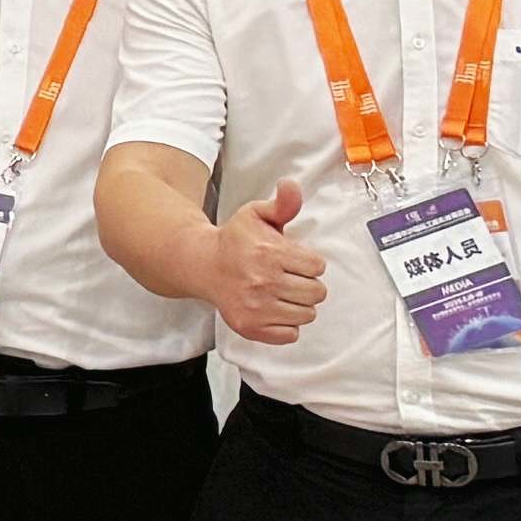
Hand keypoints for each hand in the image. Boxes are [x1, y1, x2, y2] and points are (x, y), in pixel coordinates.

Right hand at [202, 179, 327, 345]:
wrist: (203, 265)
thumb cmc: (235, 240)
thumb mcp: (256, 214)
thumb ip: (283, 203)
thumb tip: (292, 185)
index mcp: (269, 253)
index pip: (317, 267)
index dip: (308, 262)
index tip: (293, 260)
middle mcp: (263, 282)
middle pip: (316, 292)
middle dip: (306, 284)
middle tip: (289, 277)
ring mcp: (257, 308)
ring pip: (307, 314)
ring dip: (299, 304)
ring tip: (281, 292)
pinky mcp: (251, 327)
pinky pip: (290, 334)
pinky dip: (286, 325)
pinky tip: (274, 309)